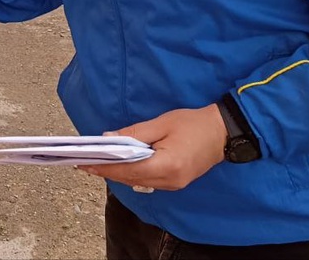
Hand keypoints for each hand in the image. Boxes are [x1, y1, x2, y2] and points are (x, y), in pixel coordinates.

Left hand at [77, 105, 225, 190]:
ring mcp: (174, 184)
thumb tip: (108, 138)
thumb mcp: (162, 123)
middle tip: (85, 163)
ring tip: (98, 164)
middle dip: (107, 171)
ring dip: (118, 174)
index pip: (128, 170)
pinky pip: (148, 181)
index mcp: (167, 165)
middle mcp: (169, 180)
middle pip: (130, 179)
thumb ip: (134, 133)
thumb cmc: (193, 123)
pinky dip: (132, 174)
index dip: (104, 167)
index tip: (84, 163)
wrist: (223, 132)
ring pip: (138, 182)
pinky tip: (120, 166)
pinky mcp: (176, 182)